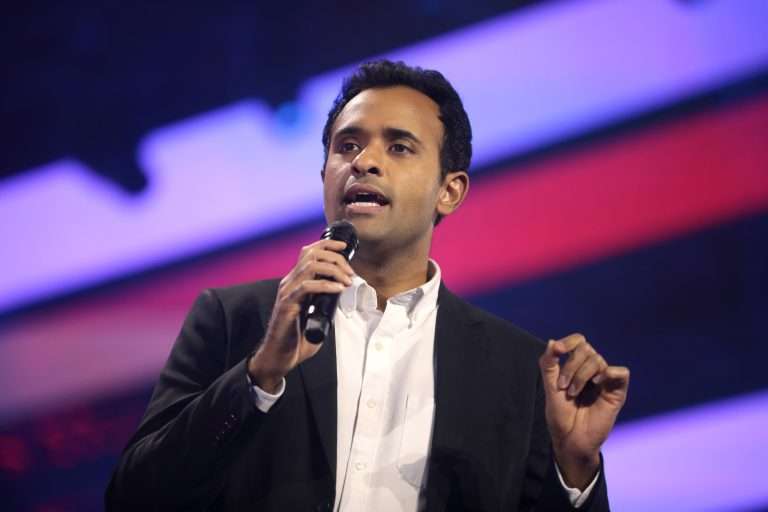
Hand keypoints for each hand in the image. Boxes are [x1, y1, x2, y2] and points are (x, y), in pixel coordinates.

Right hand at [248, 239, 353, 391]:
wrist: (279, 357)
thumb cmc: (296, 338)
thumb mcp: (315, 314)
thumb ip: (326, 301)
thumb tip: (342, 292)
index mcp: (295, 281)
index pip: (308, 252)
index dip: (327, 244)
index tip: (344, 247)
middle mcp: (289, 282)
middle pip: (311, 254)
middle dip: (335, 258)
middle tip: (350, 273)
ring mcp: (287, 292)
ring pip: (310, 266)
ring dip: (333, 270)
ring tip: (347, 281)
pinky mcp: (287, 304)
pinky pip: (307, 286)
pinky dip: (326, 285)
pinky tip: (338, 289)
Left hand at [538, 333, 629, 488]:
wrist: (570, 439)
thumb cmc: (560, 414)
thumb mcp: (549, 386)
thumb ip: (549, 364)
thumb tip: (552, 341)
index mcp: (576, 365)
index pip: (578, 341)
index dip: (569, 341)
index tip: (558, 350)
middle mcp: (592, 370)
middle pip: (586, 349)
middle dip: (570, 366)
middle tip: (563, 386)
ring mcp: (605, 380)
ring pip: (597, 360)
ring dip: (581, 376)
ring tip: (573, 393)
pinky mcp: (617, 392)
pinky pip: (621, 373)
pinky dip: (611, 373)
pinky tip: (599, 383)